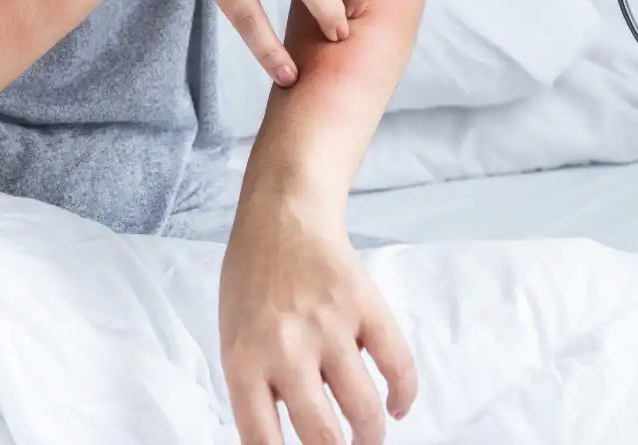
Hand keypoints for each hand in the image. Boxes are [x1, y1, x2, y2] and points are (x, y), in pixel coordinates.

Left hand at [218, 190, 416, 444]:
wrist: (282, 215)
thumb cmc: (252, 279)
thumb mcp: (233, 337)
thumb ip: (255, 387)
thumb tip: (288, 439)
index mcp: (244, 361)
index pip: (263, 442)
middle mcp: (286, 349)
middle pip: (321, 435)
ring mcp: (329, 326)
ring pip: (362, 408)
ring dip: (371, 434)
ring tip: (369, 436)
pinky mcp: (364, 305)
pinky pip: (396, 363)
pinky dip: (403, 393)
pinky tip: (397, 405)